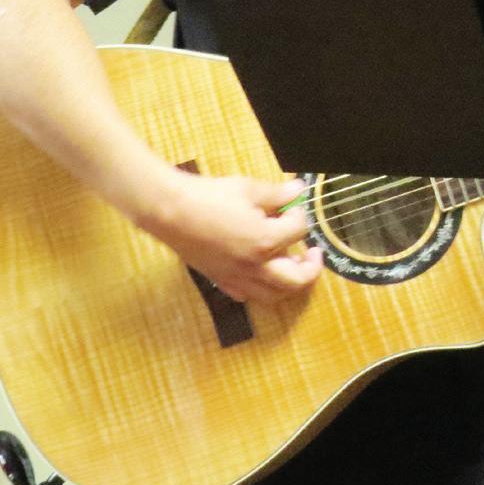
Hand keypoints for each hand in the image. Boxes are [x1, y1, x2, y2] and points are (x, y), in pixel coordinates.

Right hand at [141, 170, 323, 303]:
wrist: (170, 211)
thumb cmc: (208, 197)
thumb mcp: (248, 188)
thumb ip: (277, 193)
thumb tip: (297, 191)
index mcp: (264, 242)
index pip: (298, 231)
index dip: (299, 214)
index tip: (293, 205)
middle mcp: (254, 267)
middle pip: (296, 281)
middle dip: (311, 268)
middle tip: (313, 253)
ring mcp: (236, 277)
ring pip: (273, 296)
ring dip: (289, 284)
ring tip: (293, 265)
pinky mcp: (220, 280)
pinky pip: (247, 295)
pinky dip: (261, 289)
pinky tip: (261, 273)